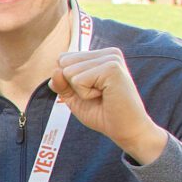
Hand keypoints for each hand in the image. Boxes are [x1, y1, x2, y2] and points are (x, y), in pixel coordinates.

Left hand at [51, 47, 164, 162]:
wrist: (125, 129)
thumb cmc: (102, 114)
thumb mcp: (74, 97)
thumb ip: (61, 83)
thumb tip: (55, 70)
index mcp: (102, 55)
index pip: (63, 59)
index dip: (68, 81)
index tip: (90, 91)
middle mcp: (108, 53)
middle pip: (64, 62)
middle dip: (73, 85)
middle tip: (96, 95)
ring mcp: (111, 58)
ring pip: (68, 71)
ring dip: (80, 91)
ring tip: (102, 95)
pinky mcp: (112, 68)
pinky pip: (78, 80)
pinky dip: (85, 94)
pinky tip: (105, 96)